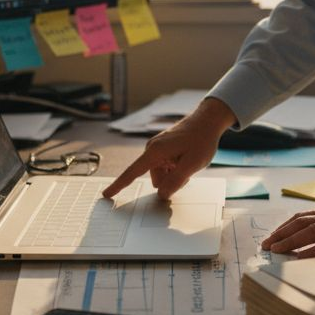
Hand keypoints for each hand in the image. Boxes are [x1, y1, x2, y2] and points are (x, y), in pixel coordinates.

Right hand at [101, 98, 235, 199]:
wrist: (207, 120)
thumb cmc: (201, 139)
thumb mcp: (192, 164)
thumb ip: (175, 181)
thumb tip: (161, 194)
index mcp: (155, 152)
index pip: (132, 172)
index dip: (119, 185)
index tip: (106, 194)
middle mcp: (152, 148)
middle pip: (155, 178)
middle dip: (170, 181)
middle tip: (187, 170)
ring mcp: (157, 148)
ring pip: (161, 174)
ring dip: (174, 175)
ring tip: (188, 162)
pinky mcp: (163, 148)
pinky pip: (165, 166)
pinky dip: (175, 168)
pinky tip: (186, 159)